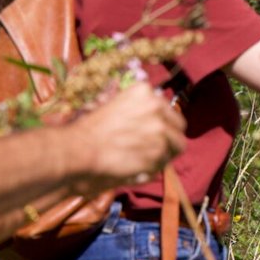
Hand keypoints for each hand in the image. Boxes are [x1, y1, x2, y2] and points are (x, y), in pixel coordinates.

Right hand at [66, 83, 184, 192]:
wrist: (81, 148)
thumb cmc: (89, 130)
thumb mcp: (112, 104)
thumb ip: (134, 107)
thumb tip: (149, 114)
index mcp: (144, 91)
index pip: (167, 108)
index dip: (162, 123)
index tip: (153, 132)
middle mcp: (156, 105)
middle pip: (179, 125)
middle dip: (169, 137)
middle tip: (155, 148)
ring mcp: (160, 128)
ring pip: (177, 145)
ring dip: (164, 154)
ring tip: (145, 160)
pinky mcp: (160, 150)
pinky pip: (166, 162)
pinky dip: (155, 168)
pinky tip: (138, 168)